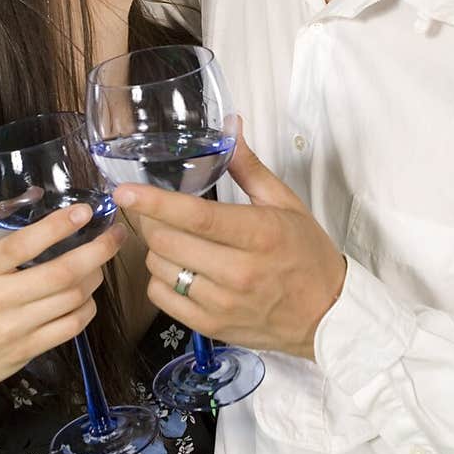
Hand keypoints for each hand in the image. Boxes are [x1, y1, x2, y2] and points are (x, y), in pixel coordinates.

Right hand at [0, 204, 125, 409]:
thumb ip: (1, 247)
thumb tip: (42, 209)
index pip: (23, 243)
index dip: (58, 226)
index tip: (85, 211)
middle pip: (61, 273)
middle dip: (97, 251)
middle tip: (114, 236)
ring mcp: (12, 329)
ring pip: (72, 299)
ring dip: (94, 279)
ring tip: (98, 265)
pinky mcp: (25, 352)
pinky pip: (69, 328)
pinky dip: (86, 309)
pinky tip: (86, 298)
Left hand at [115, 127, 345, 359]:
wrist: (328, 315)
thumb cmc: (307, 254)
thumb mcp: (285, 203)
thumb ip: (249, 166)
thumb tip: (230, 126)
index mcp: (259, 234)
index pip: (196, 216)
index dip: (154, 202)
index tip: (125, 190)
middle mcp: (239, 272)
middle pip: (168, 241)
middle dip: (150, 220)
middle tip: (153, 210)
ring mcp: (223, 303)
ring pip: (160, 269)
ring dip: (157, 249)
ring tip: (175, 239)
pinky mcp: (212, 327)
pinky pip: (161, 298)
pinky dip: (160, 278)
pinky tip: (178, 267)